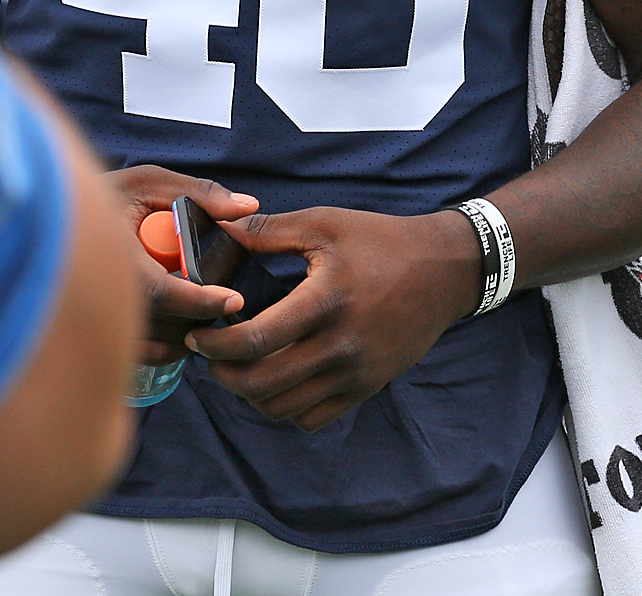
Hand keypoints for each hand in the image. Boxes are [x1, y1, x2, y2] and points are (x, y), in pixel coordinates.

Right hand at [101, 166, 252, 364]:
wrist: (58, 216)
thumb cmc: (105, 196)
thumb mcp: (148, 182)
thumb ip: (201, 194)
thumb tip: (249, 207)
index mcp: (113, 254)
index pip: (160, 291)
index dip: (201, 300)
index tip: (234, 299)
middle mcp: (100, 290)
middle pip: (162, 322)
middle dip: (199, 315)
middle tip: (225, 300)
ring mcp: (97, 315)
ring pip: (153, 343)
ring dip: (184, 333)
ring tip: (203, 310)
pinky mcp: (100, 331)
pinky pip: (140, 354)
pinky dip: (165, 348)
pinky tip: (179, 330)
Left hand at [185, 207, 481, 432]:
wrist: (444, 272)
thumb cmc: (381, 241)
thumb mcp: (324, 224)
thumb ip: (268, 231)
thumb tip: (219, 226)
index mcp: (326, 301)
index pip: (258, 339)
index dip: (216, 344)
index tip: (197, 335)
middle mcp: (342, 346)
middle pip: (264, 384)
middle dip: (224, 375)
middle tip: (208, 357)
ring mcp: (356, 373)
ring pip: (285, 408)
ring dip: (250, 394)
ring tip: (236, 368)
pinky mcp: (367, 387)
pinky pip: (313, 418)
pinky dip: (284, 408)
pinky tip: (273, 380)